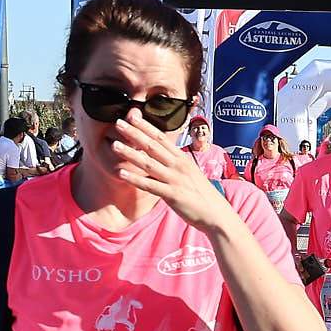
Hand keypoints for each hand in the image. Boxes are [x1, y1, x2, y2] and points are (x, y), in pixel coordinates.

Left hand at [110, 113, 233, 232]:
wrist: (215, 213)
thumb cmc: (201, 194)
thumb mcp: (189, 173)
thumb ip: (174, 164)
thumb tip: (159, 157)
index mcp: (182, 158)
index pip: (161, 138)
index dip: (146, 126)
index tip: (133, 116)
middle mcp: (178, 166)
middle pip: (153, 146)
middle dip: (135, 134)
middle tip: (119, 123)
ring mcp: (175, 179)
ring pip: (149, 163)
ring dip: (130, 154)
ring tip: (114, 145)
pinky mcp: (172, 195)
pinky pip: (150, 185)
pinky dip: (135, 179)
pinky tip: (121, 173)